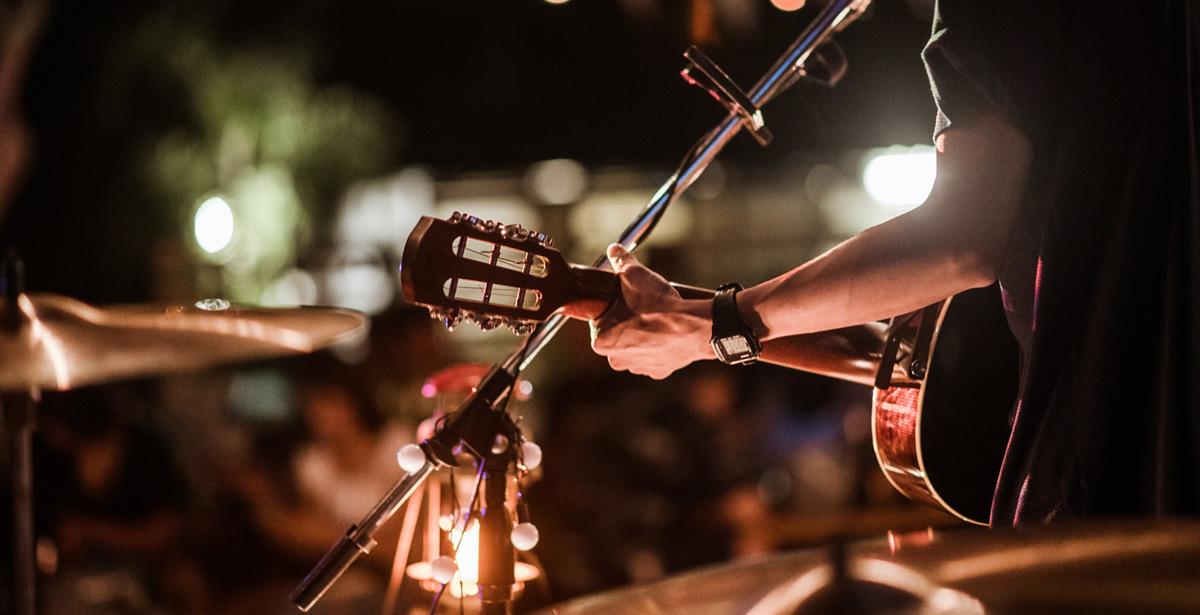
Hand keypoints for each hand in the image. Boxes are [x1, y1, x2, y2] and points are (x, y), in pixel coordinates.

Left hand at [589, 244, 713, 378]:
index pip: (600, 320)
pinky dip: (660, 345)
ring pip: (636, 346)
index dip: (613, 306)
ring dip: (643, 334)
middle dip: (627, 321)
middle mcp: (616, 360)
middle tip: (642, 306)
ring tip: (656, 318)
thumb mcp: (635, 275)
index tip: (625, 299)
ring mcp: (638, 367)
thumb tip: (614, 249)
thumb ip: (621, 261)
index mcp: (601, 341)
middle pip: (617, 334)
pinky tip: (667, 333)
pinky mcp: (659, 371)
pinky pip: (654, 355)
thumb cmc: (659, 306)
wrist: (694, 327)